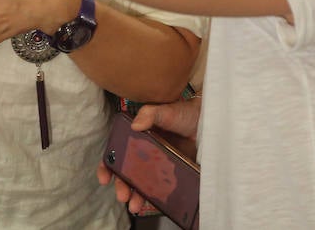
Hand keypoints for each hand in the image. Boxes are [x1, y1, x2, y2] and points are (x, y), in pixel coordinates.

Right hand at [96, 97, 201, 214]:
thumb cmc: (186, 113)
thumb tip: (135, 125)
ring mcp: (159, 164)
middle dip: (122, 185)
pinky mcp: (173, 173)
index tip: (105, 177)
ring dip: (136, 195)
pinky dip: (154, 196)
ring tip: (134, 205)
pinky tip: (153, 203)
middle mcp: (146, 152)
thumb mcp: (167, 109)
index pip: (118, 152)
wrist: (209, 122)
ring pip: (142, 183)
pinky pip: (161, 187)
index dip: (109, 165)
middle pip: (128, 172)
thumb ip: (151, 113)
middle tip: (122, 195)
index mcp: (139, 136)